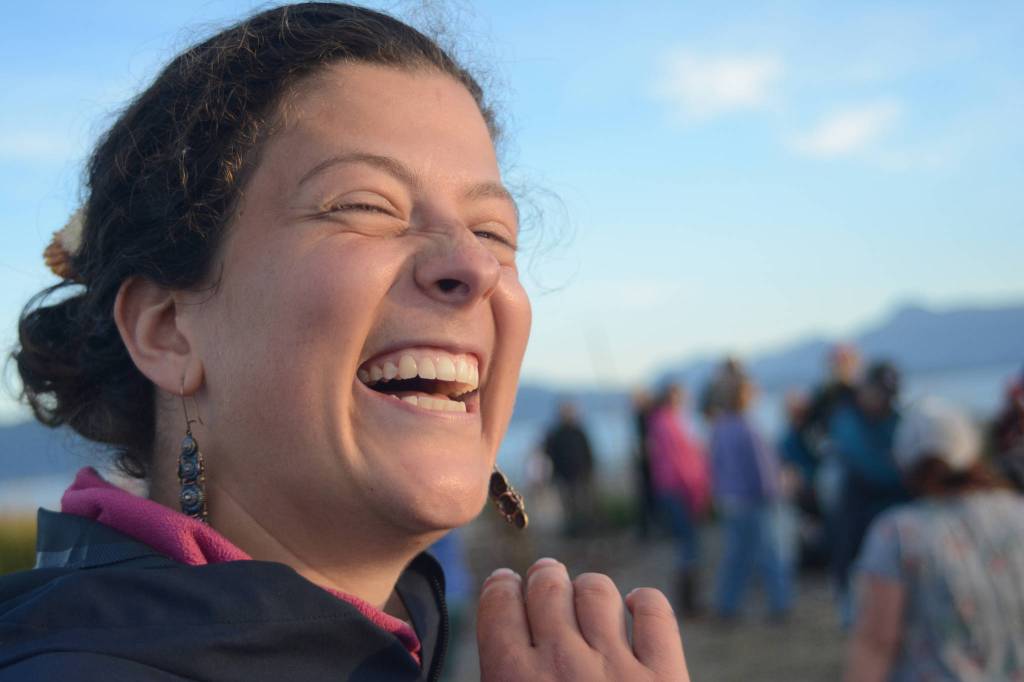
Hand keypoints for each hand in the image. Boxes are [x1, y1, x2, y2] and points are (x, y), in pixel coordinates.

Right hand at [476, 558, 690, 680]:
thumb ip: (501, 674)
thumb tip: (497, 645)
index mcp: (512, 680)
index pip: (499, 605)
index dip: (501, 589)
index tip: (506, 585)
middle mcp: (562, 664)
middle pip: (547, 586)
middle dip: (545, 577)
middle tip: (546, 578)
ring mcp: (616, 668)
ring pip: (597, 591)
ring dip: (588, 590)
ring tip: (587, 599)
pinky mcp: (665, 678)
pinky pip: (656, 614)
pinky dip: (645, 604)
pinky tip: (636, 610)